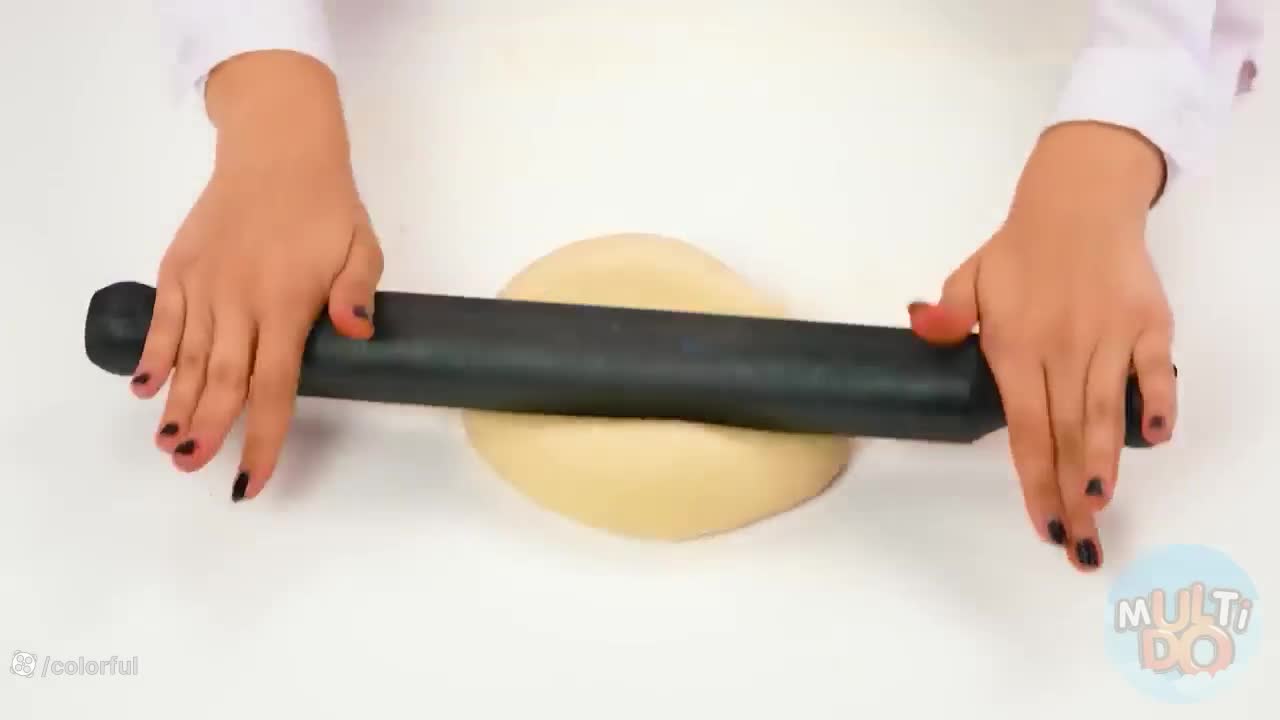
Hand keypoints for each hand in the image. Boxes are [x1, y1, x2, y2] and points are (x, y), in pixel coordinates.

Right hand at [128, 51, 383, 501]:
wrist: (277, 149)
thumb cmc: (327, 206)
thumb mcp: (363, 246)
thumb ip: (358, 291)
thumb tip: (358, 333)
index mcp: (287, 304)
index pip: (274, 388)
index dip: (263, 439)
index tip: (251, 480)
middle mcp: (240, 301)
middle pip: (223, 381)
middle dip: (208, 430)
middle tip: (194, 469)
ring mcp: (205, 284)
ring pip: (189, 358)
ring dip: (176, 404)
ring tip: (167, 445)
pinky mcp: (179, 267)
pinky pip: (163, 320)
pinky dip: (152, 355)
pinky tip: (144, 387)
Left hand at [909, 122, 1177, 571]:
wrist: (1078, 201)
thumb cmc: (1019, 250)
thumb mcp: (968, 277)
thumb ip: (946, 314)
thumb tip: (917, 326)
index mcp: (1013, 346)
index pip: (1023, 430)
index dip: (1033, 481)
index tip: (1042, 523)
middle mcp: (1060, 347)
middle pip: (1064, 435)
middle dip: (1069, 495)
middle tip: (1078, 544)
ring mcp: (1107, 336)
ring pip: (1104, 412)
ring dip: (1104, 464)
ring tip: (1100, 509)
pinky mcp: (1147, 322)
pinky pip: (1154, 370)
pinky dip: (1155, 401)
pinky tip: (1154, 437)